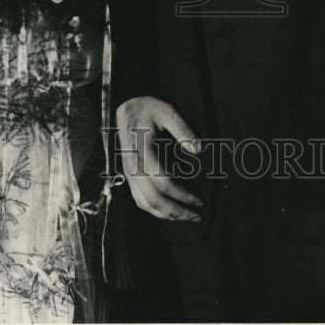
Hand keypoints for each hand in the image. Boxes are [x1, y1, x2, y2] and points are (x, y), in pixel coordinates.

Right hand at [115, 96, 202, 221]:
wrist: (125, 107)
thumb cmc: (148, 108)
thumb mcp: (167, 111)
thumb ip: (182, 129)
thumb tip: (197, 150)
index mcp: (143, 150)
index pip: (163, 181)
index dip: (182, 194)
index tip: (199, 200)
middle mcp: (133, 166)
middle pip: (154, 199)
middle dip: (177, 211)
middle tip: (197, 216)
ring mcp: (128, 173)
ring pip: (145, 204)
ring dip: (166, 215)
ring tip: (186, 217)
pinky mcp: (128, 176)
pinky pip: (139, 200)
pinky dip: (154, 211)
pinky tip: (169, 212)